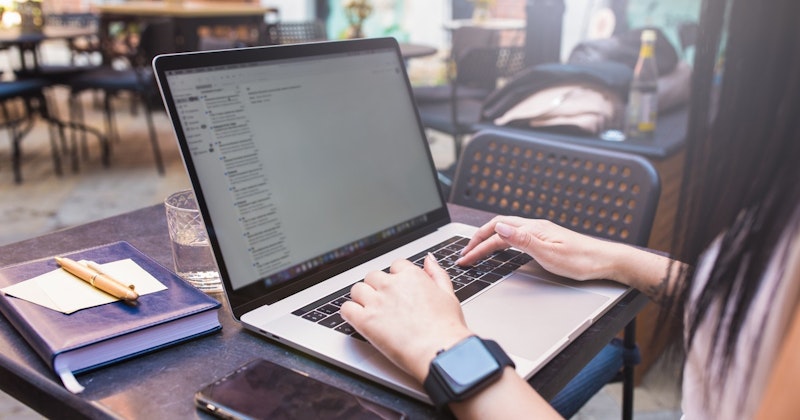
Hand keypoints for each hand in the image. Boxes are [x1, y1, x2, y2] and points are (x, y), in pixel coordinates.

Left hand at [341, 254, 471, 382]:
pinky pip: (346, 309)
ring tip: (371, 312)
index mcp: (411, 276)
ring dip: (361, 298)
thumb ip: (437, 273)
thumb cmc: (446, 328)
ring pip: (357, 290)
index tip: (399, 291)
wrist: (439, 351)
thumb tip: (429, 259)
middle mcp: (391, 285)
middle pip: (373, 276)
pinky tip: (358, 320)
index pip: (395, 266)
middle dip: (377, 288)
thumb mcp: (448, 294)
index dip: (396, 279)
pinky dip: (350, 313)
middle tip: (385, 304)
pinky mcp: (365, 321)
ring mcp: (376, 302)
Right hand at [457, 216, 623, 281]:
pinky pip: (515, 236)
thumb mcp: (549, 254)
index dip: (478, 245)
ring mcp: (539, 232)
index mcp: (533, 228)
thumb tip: (500, 227)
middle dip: (478, 239)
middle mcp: (534, 227)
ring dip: (488, 240)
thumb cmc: (581, 260)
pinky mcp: (544, 239)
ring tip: (476, 251)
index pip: (496, 232)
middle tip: (465, 253)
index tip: (465, 257)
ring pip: (505, 231)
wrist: (604, 261)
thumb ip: (522, 240)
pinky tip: (500, 248)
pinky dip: (500, 242)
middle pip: (497, 227)